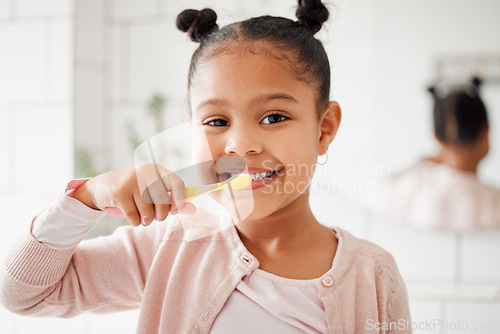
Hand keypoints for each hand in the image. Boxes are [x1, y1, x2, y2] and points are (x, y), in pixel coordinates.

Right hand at [69, 164, 195, 225]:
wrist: (101, 187)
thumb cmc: (134, 191)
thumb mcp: (152, 191)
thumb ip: (173, 199)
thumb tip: (193, 209)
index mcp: (156, 170)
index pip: (177, 182)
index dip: (180, 200)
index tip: (175, 210)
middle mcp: (145, 173)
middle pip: (163, 201)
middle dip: (160, 216)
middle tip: (154, 218)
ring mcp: (131, 182)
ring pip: (148, 212)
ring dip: (147, 221)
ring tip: (142, 218)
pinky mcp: (119, 193)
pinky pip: (135, 217)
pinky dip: (135, 222)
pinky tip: (132, 217)